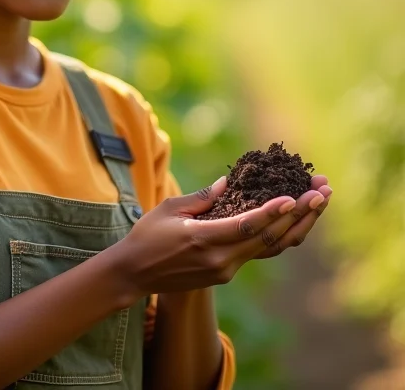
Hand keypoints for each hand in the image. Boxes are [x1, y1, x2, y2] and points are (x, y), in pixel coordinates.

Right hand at [114, 176, 327, 295]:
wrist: (135, 273)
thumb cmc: (148, 235)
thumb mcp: (170, 208)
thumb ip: (202, 196)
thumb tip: (229, 183)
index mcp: (203, 240)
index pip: (246, 226)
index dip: (272, 212)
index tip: (295, 197)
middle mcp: (220, 260)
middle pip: (268, 239)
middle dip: (298, 215)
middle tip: (321, 192)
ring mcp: (225, 270)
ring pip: (270, 249)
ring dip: (296, 226)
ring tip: (317, 205)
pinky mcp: (226, 273)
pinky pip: (258, 254)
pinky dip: (278, 236)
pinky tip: (293, 221)